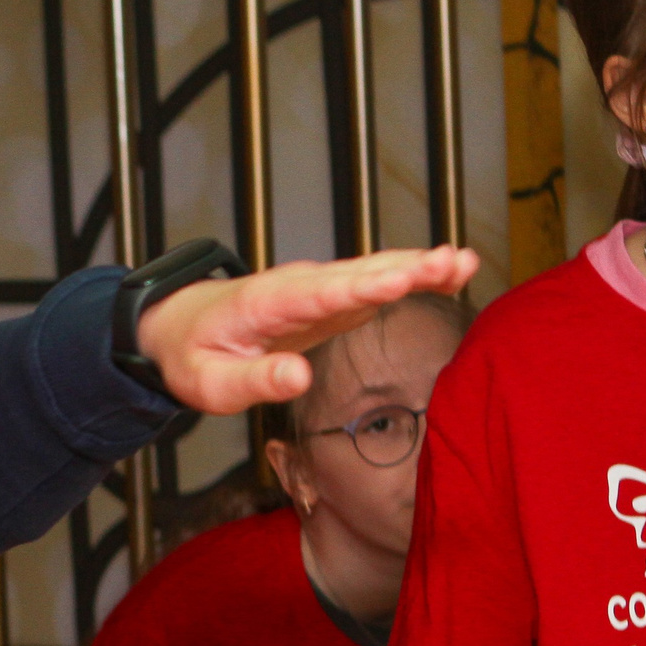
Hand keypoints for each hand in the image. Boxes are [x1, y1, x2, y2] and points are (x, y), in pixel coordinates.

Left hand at [136, 245, 479, 412]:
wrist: (180, 327)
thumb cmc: (193, 356)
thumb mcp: (211, 384)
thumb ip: (255, 381)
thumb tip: (300, 379)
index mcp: (266, 303)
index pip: (320, 293)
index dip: (363, 286)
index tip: (401, 279)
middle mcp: (298, 286)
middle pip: (358, 273)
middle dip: (407, 267)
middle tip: (454, 261)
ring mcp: (318, 288)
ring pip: (373, 271)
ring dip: (419, 265)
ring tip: (465, 262)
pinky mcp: (332, 297)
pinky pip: (376, 281)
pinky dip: (413, 275)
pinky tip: (451, 273)